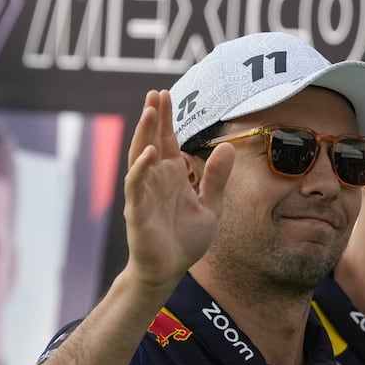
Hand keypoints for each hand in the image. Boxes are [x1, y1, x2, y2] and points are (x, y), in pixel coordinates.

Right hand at [123, 90, 234, 286]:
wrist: (169, 270)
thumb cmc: (185, 239)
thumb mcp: (211, 205)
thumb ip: (217, 177)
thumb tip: (228, 146)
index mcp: (172, 175)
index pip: (167, 140)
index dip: (166, 118)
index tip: (165, 94)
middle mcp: (155, 180)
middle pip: (151, 141)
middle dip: (153, 118)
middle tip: (154, 93)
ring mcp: (144, 193)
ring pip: (140, 157)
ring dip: (144, 134)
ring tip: (149, 111)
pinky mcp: (137, 211)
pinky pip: (136, 185)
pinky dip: (142, 168)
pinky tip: (151, 153)